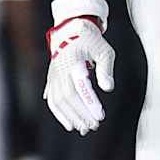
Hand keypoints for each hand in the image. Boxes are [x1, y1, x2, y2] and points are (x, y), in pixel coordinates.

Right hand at [45, 15, 115, 133]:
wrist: (71, 31)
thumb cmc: (91, 41)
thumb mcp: (104, 50)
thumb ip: (106, 69)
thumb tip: (108, 88)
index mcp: (73, 60)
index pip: (79, 86)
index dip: (89, 103)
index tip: (100, 116)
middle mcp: (60, 69)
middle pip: (67, 97)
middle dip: (81, 114)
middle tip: (94, 126)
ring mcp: (53, 75)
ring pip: (58, 101)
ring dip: (70, 117)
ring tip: (83, 128)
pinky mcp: (51, 80)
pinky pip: (52, 100)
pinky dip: (60, 114)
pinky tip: (70, 125)